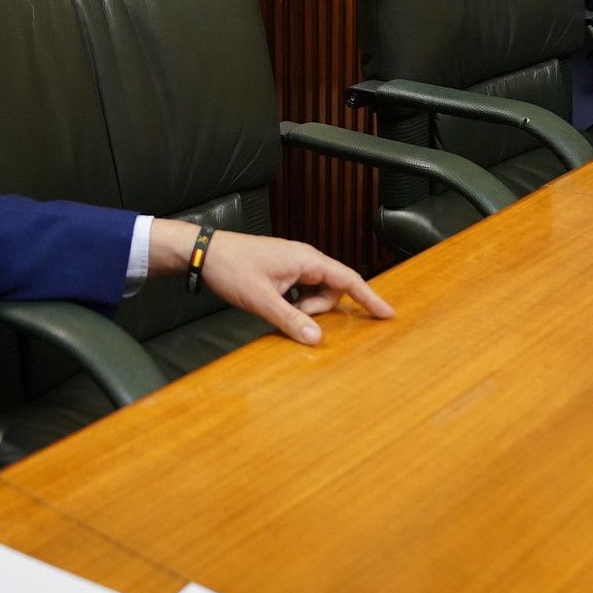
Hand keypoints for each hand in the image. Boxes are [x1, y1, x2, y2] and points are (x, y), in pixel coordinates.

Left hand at [147, 220, 393, 344]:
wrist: (203, 252)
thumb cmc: (232, 268)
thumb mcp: (262, 300)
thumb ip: (291, 320)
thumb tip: (317, 340)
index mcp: (306, 260)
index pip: (349, 279)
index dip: (370, 297)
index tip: (388, 314)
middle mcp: (304, 259)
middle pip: (332, 290)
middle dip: (320, 309)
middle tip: (293, 315)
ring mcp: (293, 264)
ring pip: (316, 292)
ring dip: (305, 307)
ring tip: (278, 309)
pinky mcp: (282, 270)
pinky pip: (301, 290)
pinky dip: (296, 303)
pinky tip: (277, 307)